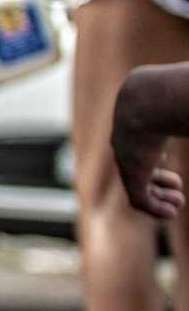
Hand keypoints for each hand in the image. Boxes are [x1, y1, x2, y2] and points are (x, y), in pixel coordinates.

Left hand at [113, 69, 187, 219]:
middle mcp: (128, 149)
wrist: (146, 101)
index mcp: (137, 132)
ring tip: (177, 202)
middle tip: (178, 191)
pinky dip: (156, 209)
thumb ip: (186, 111)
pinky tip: (172, 212)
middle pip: (139, 174)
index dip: (156, 170)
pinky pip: (139, 200)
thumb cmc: (171, 98)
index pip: (140, 156)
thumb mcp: (182, 107)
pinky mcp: (131, 173)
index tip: (172, 173)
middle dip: (160, 185)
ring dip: (160, 200)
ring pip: (139, 189)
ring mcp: (128, 161)